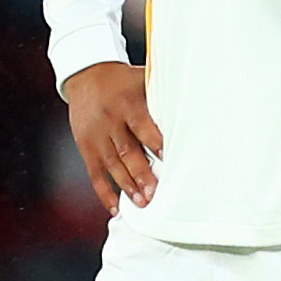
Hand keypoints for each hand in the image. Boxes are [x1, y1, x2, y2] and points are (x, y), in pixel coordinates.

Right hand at [64, 61, 163, 211]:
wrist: (85, 74)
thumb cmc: (122, 81)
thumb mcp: (142, 80)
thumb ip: (162, 96)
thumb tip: (195, 108)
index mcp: (126, 102)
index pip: (141, 125)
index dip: (154, 142)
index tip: (167, 159)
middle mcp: (109, 119)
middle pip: (126, 150)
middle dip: (141, 174)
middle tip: (154, 193)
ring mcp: (95, 135)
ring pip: (111, 164)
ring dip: (127, 186)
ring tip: (141, 202)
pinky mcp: (85, 146)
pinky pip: (94, 173)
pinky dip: (104, 191)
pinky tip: (116, 206)